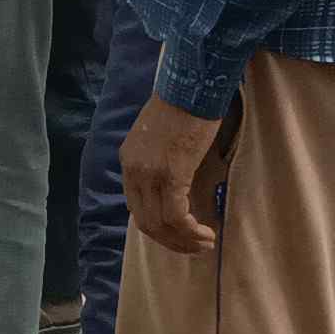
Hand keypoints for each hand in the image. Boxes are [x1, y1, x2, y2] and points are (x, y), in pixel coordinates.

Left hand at [122, 94, 229, 258]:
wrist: (191, 86)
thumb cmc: (183, 107)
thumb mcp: (159, 138)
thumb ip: (158, 161)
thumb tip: (174, 184)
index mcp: (128, 162)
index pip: (136, 207)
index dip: (157, 228)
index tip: (178, 235)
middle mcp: (133, 171)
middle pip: (145, 221)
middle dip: (170, 241)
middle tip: (194, 247)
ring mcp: (150, 174)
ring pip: (160, 224)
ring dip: (183, 241)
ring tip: (204, 244)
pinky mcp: (171, 174)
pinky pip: (176, 215)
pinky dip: (190, 231)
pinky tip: (206, 234)